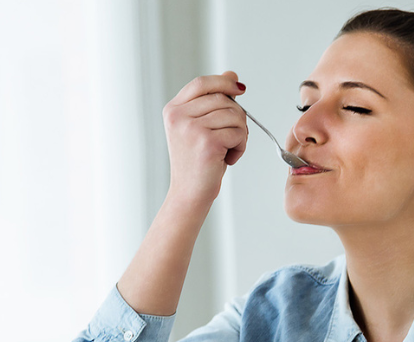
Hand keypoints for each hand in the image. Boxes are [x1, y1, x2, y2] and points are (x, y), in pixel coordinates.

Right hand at [162, 71, 248, 202]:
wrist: (189, 193)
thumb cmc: (196, 162)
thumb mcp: (200, 126)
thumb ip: (212, 100)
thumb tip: (231, 75)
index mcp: (173, 110)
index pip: (201, 83)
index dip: (223, 83)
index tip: (240, 90)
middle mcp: (178, 116)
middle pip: (223, 99)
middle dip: (236, 117)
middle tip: (232, 137)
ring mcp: (191, 129)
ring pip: (234, 115)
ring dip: (240, 134)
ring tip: (227, 150)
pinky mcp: (207, 142)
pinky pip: (238, 133)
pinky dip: (241, 147)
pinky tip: (228, 158)